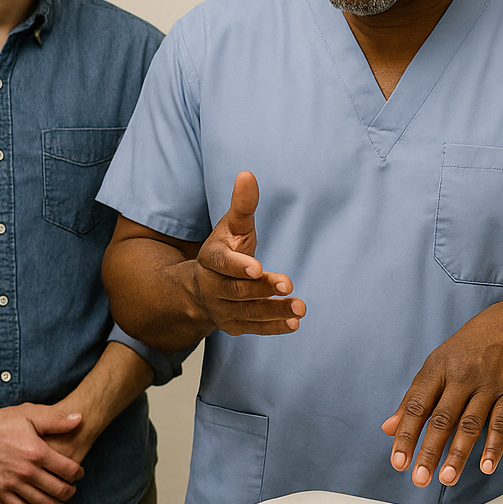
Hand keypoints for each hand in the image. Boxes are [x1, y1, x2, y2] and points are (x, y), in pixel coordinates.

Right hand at [0, 342, 152, 503]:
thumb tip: (80, 418)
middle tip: (72, 490)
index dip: (78, 473)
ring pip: (41, 502)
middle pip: (58, 489)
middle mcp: (27, 470)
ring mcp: (12, 483)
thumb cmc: (2, 421)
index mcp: (38, 451)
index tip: (79, 474)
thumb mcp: (31, 414)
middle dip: (69, 492)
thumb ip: (57, 419)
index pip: (68, 469)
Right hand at [188, 172, 305, 335]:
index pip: (222, 264)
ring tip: (300, 308)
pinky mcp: (235, 326)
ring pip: (249, 312)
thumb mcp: (231, 227)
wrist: (202, 288)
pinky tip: (294, 324)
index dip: (238, 266)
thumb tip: (247, 175)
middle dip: (262, 288)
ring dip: (275, 311)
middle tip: (288, 284)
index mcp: (210, 260)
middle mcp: (213, 287)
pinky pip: (255, 329)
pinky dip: (274, 327)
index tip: (257, 267)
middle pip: (238, 290)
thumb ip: (242, 205)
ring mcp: (223, 309)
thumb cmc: (225, 250)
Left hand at [382, 300, 502, 487]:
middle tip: (419, 478)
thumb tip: (388, 429)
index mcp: (437, 370)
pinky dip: (494, 446)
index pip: (417, 407)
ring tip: (447, 478)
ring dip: (459, 454)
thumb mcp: (435, 366)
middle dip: (429, 451)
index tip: (398, 462)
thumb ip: (413, 400)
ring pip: (470, 424)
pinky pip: (501, 423)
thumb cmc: (466, 350)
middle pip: (442, 419)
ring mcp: (487, 385)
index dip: (406, 435)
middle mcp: (461, 377)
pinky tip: (486, 466)